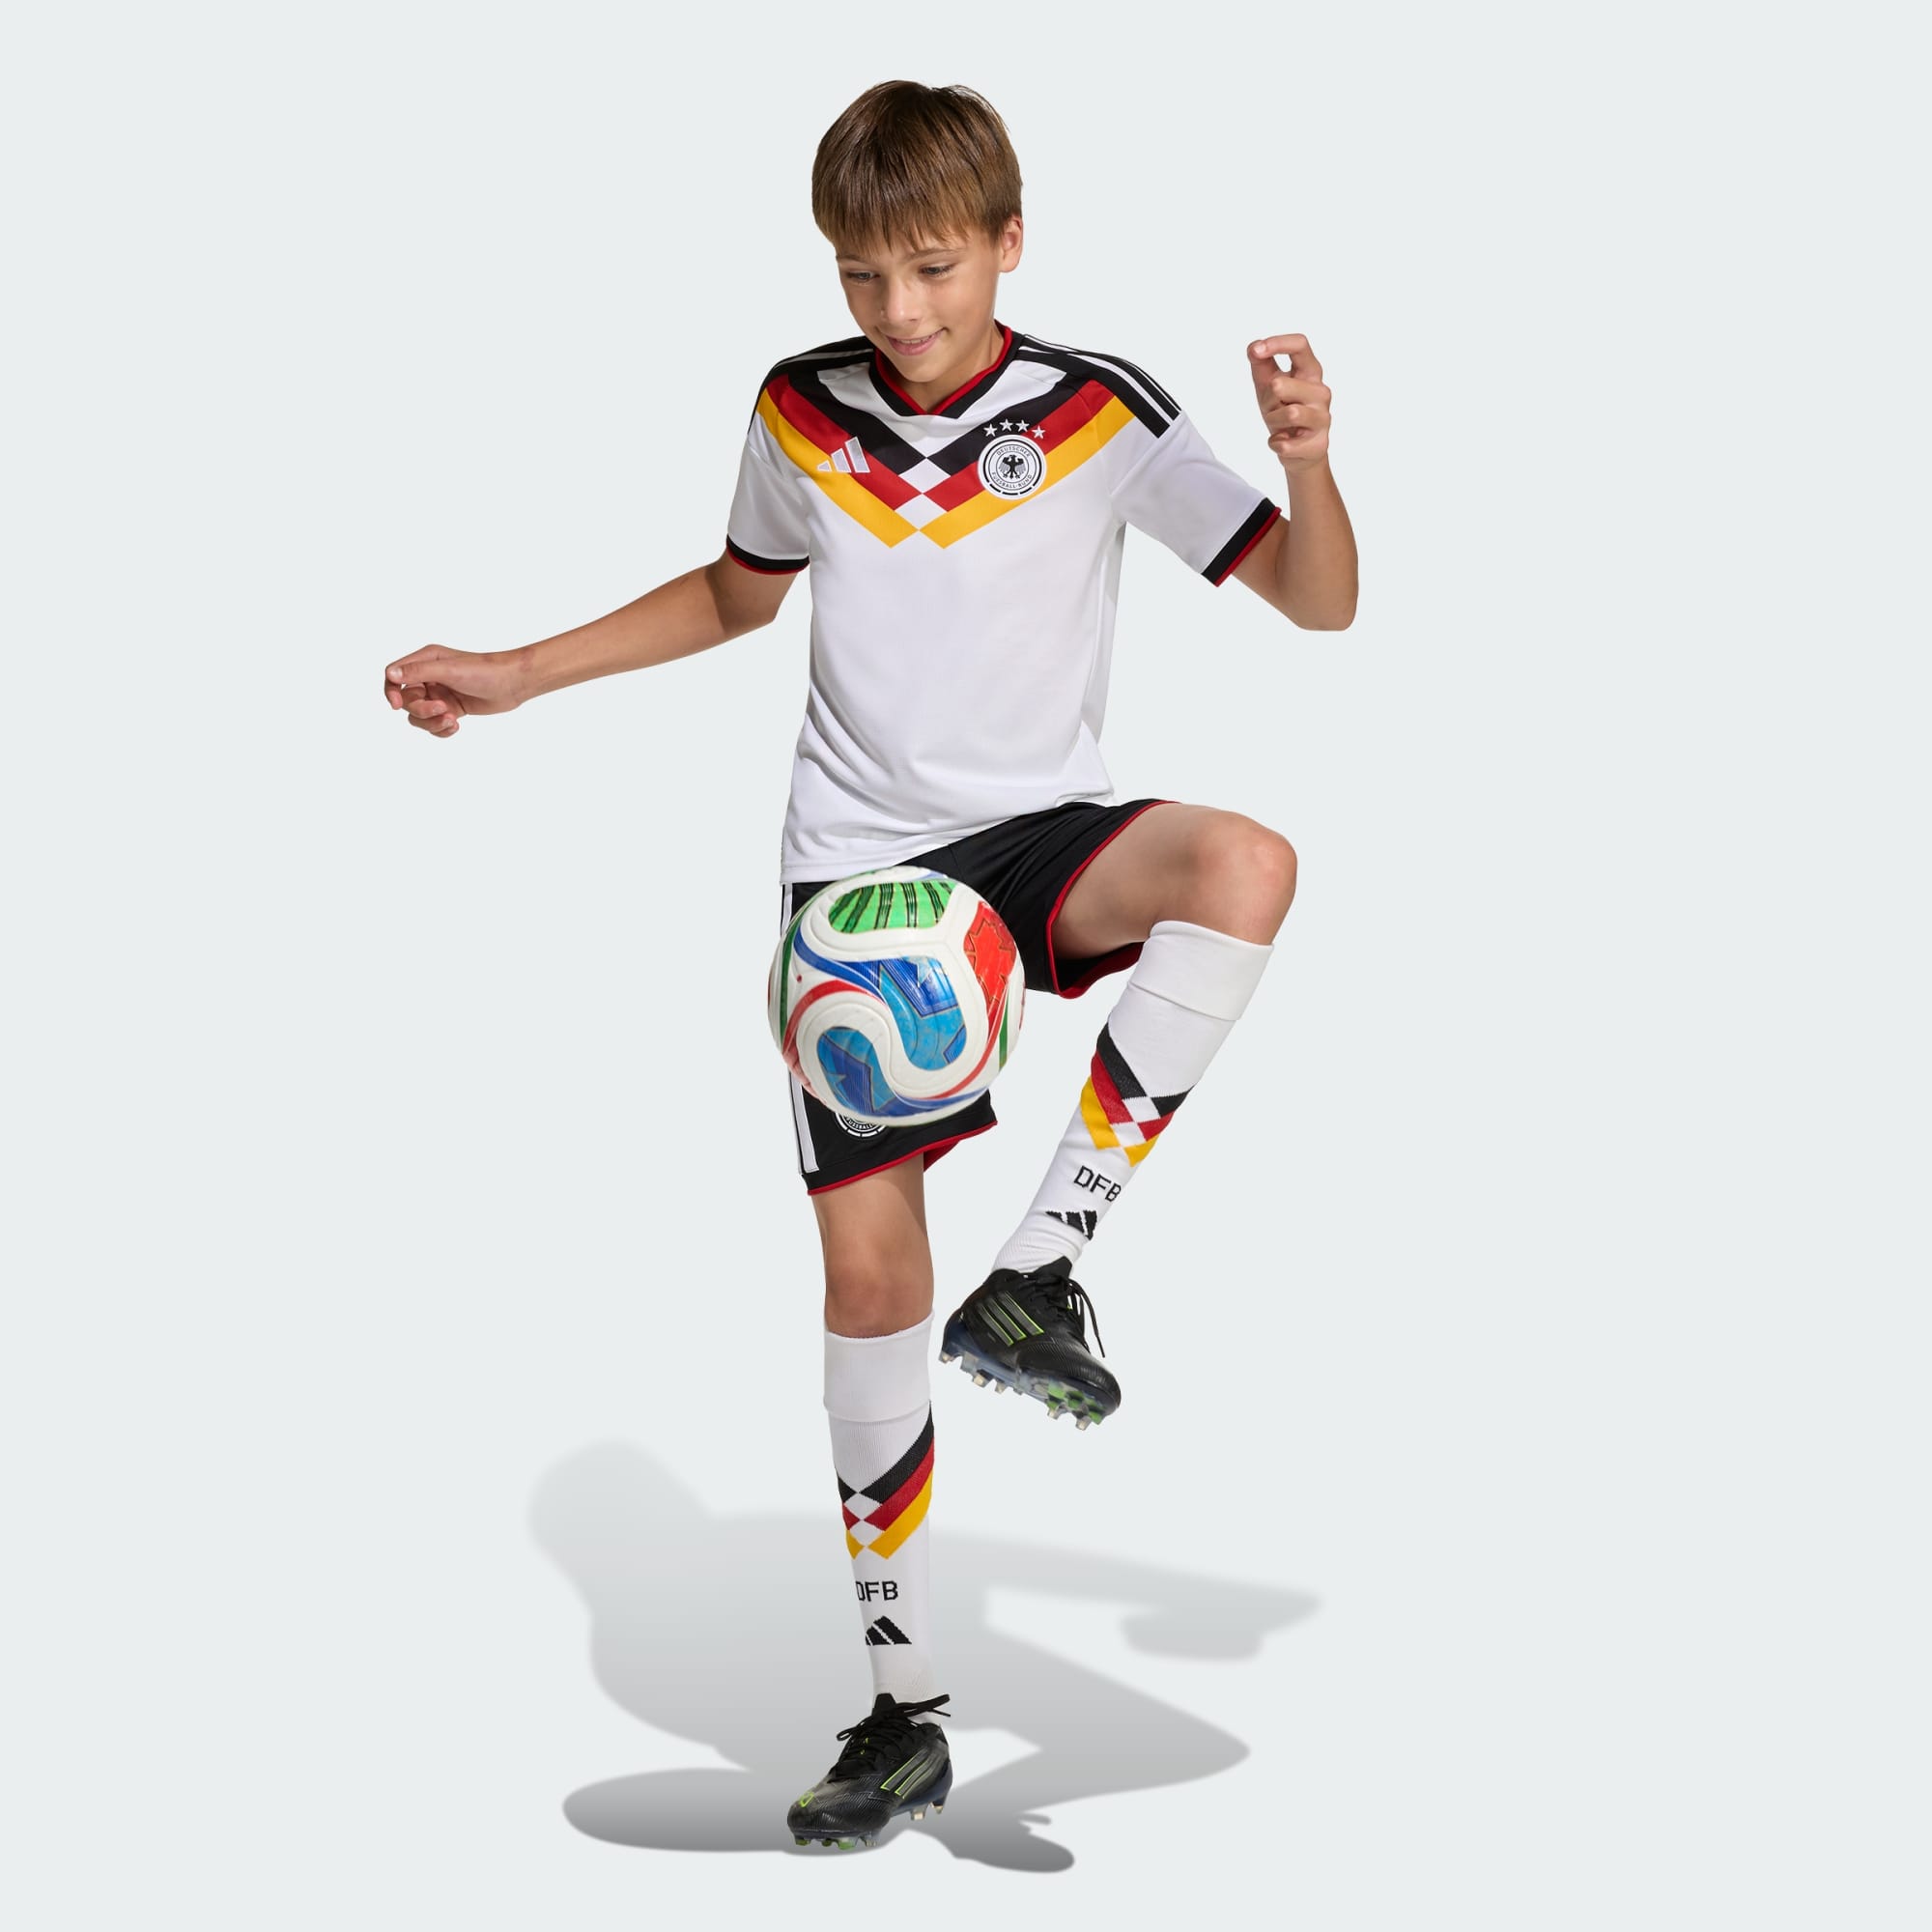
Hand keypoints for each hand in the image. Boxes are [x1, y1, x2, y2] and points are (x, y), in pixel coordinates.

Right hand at [382, 645, 526, 737]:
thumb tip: (391, 675)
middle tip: (443, 709)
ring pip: (419, 716)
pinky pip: (435, 724)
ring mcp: (439, 693)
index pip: (394, 675)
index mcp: (425, 660)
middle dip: (422, 710)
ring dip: (432, 723)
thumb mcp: (449, 670)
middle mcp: (429, 676)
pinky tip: (456, 726)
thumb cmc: (484, 671)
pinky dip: (441, 729)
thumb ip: (419, 672)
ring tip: (452, 721)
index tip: (397, 705)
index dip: (391, 691)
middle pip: (407, 701)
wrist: (513, 684)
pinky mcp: (450, 708)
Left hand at [1248, 334, 1331, 474]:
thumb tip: (1254, 347)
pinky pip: (1285, 444)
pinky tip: (1283, 442)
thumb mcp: (1268, 385)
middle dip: (1267, 398)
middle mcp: (1321, 392)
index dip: (1277, 344)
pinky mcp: (1319, 444)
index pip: (1300, 346)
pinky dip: (1276, 444)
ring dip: (1273, 420)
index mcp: (1310, 372)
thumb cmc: (1283, 411)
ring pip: (1290, 413)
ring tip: (1279, 425)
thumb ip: (1261, 364)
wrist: (1296, 450)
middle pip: (1281, 384)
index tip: (1256, 351)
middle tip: (1273, 407)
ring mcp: (1323, 418)